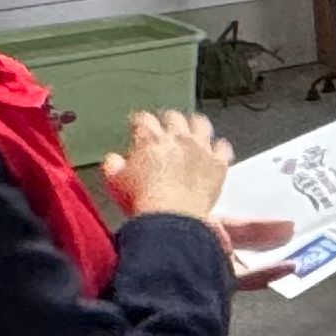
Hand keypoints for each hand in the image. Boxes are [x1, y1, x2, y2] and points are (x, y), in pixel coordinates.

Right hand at [103, 109, 235, 223]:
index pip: (144, 120)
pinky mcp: (218, 164)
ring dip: (195, 125)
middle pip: (174, 117)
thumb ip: (113, 165)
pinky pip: (223, 146)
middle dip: (167, 120)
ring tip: (192, 130)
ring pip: (201, 124)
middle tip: (165, 127)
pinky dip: (218, 147)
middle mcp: (177, 139)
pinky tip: (215, 151)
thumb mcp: (115, 182)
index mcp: (150, 140)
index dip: (140, 122)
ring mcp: (201, 149)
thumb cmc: (143, 202)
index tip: (138, 125)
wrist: (172, 218)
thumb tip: (115, 159)